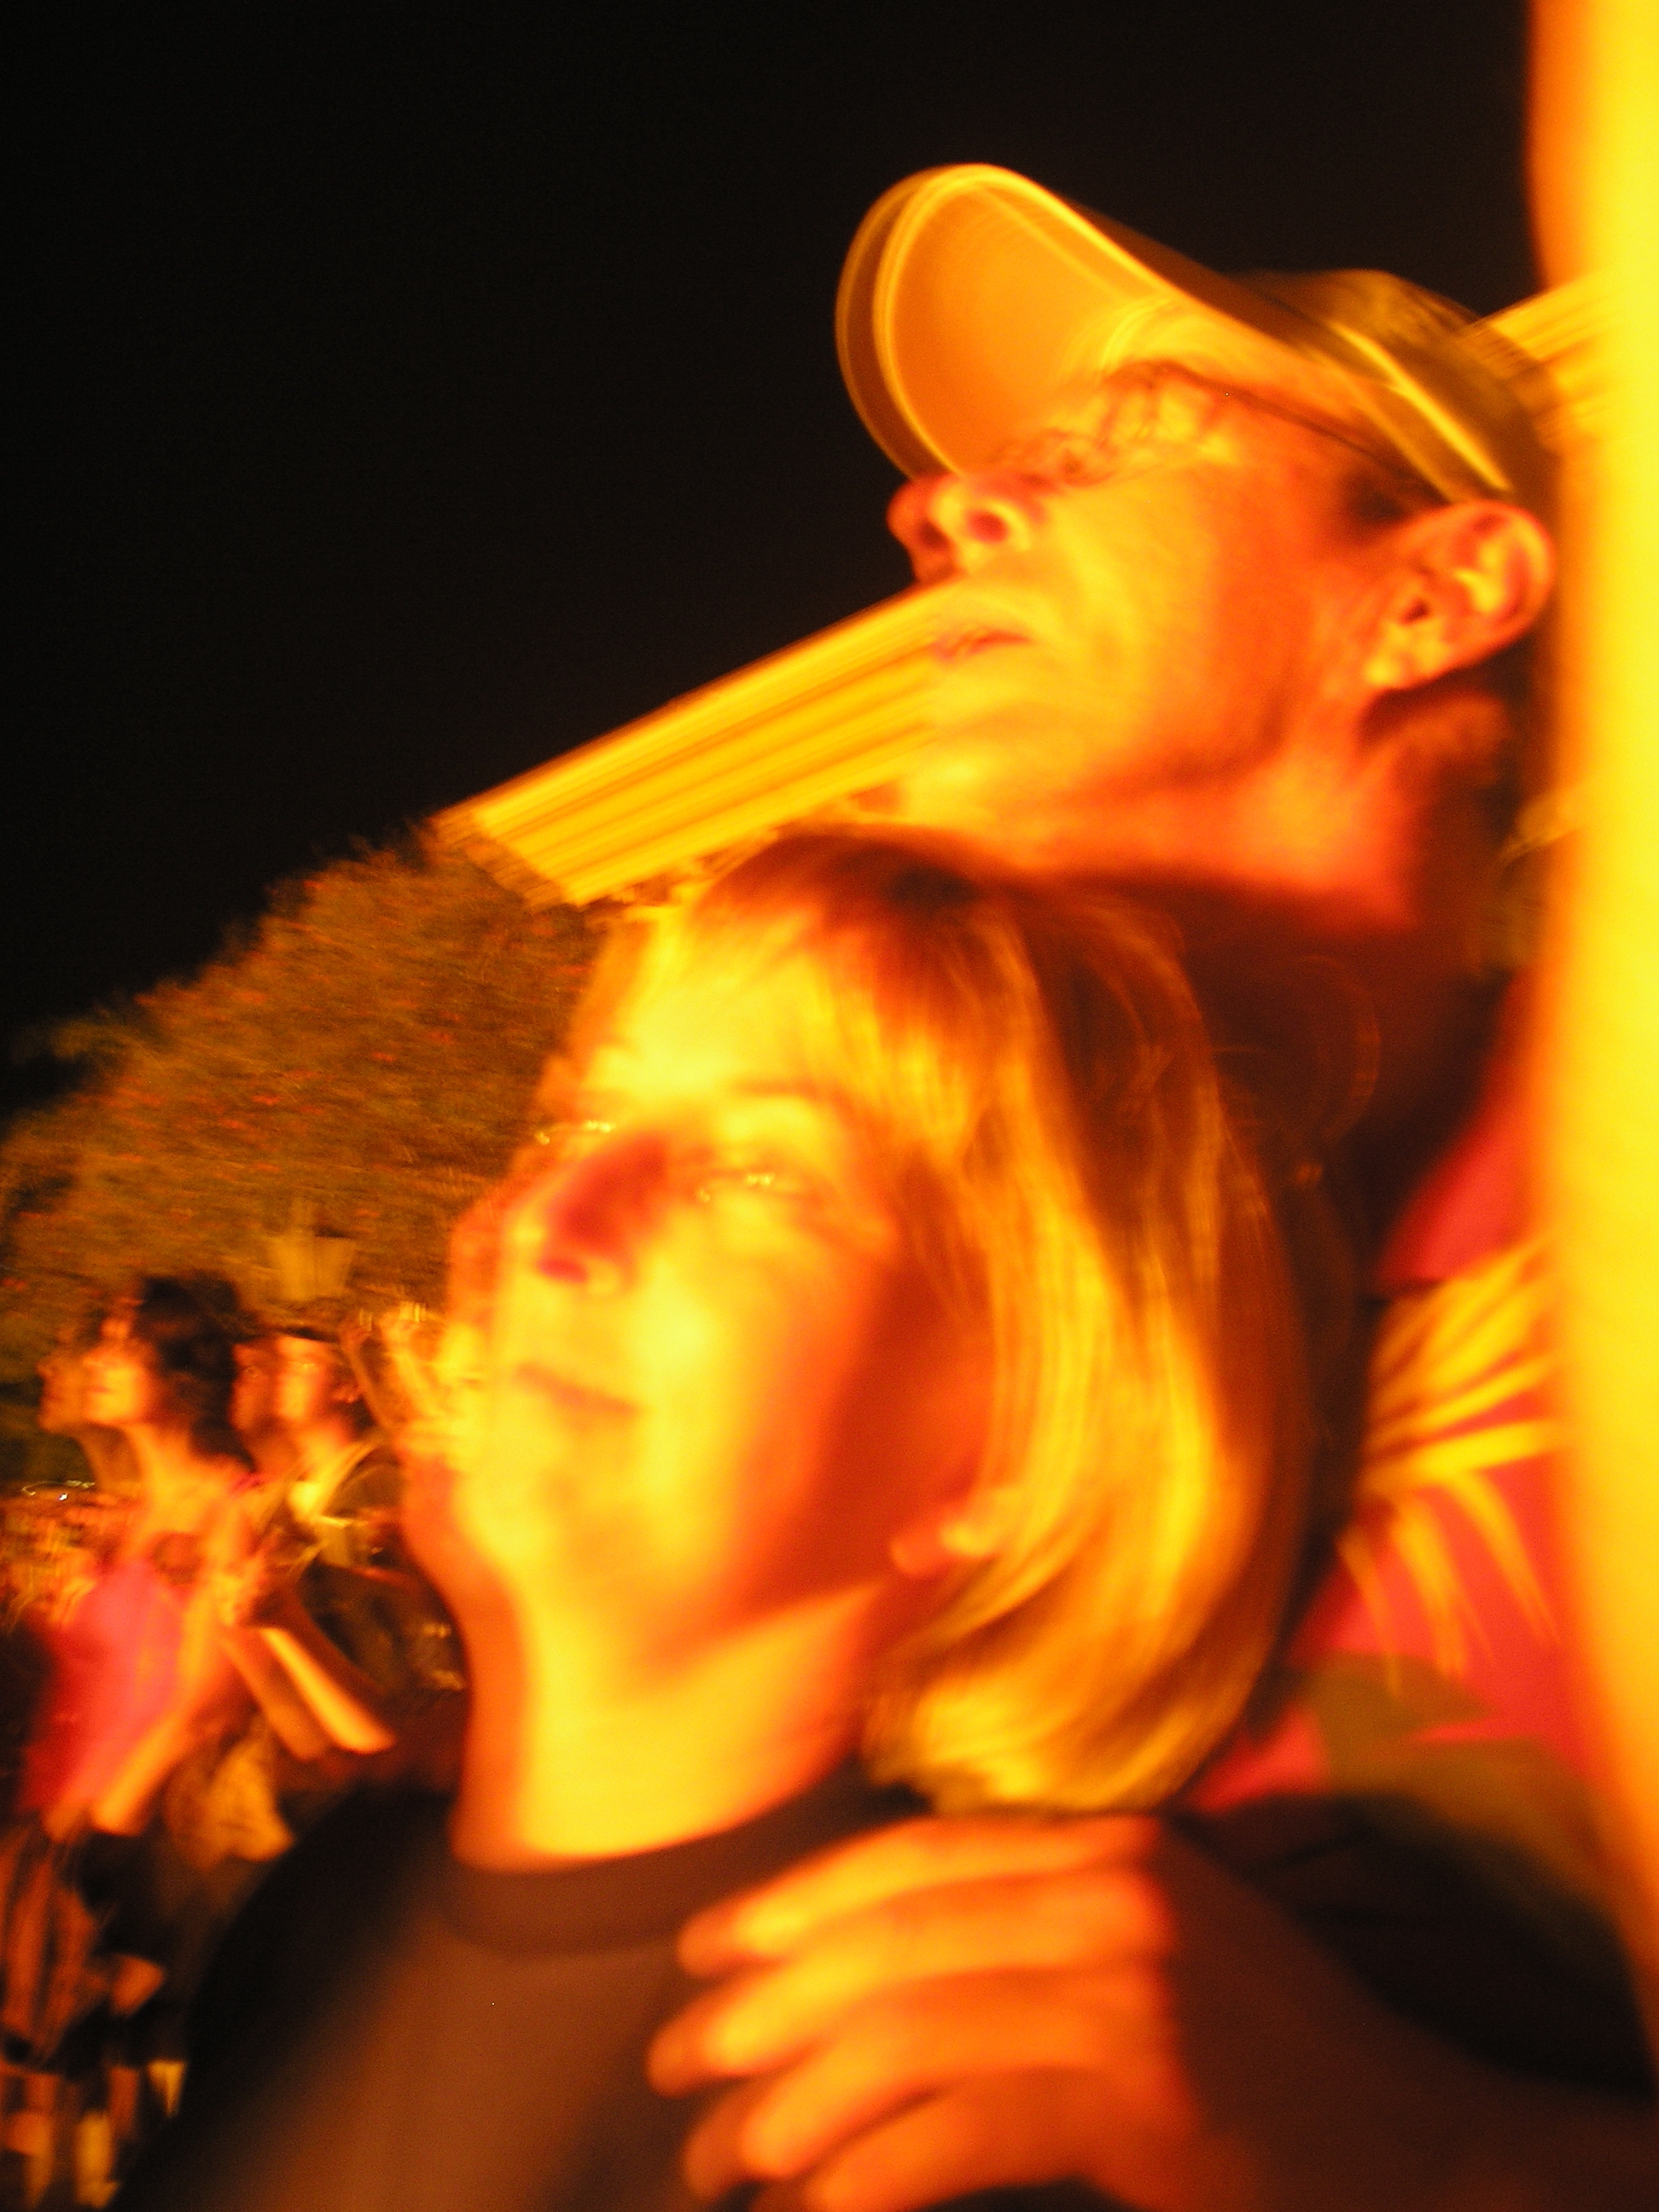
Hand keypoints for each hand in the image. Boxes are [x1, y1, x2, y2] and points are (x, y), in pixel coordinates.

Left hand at [647, 1812, 1628, 2211]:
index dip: (793, 1903)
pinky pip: (960, 2131)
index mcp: (1106, 1847)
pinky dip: (867, 2177)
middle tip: (675, 2072)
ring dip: (791, 2107)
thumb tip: (864, 1972)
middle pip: (888, 1941)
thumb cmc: (1274, 2064)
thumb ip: (1036, 1930)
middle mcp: (1112, 1892)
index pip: (911, 1855)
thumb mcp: (1156, 1951)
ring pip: (905, 2035)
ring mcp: (1132, 1988)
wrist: (1434, 2150)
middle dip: (763, 2009)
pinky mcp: (1145, 2094)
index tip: (704, 1954)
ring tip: (722, 2161)